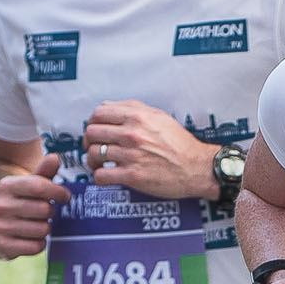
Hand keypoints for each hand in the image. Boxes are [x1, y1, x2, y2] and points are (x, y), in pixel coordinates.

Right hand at [0, 152, 68, 258]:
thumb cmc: (16, 202)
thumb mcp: (27, 185)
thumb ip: (43, 172)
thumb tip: (55, 158)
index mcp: (6, 186)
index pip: (38, 186)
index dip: (57, 192)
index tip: (65, 196)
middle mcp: (0, 205)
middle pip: (44, 209)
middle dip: (51, 212)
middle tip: (47, 212)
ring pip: (42, 229)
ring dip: (46, 228)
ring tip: (39, 224)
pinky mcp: (2, 246)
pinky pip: (35, 246)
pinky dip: (40, 243)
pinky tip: (33, 238)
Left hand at [84, 101, 219, 199]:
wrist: (196, 168)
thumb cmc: (179, 143)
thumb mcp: (159, 116)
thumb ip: (133, 108)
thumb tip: (108, 107)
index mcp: (137, 117)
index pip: (99, 113)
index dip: (92, 122)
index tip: (95, 130)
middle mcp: (132, 134)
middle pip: (92, 133)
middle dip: (89, 141)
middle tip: (94, 147)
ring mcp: (131, 156)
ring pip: (94, 154)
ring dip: (92, 160)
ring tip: (98, 164)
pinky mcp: (132, 176)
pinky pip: (101, 176)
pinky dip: (98, 177)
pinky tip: (105, 176)